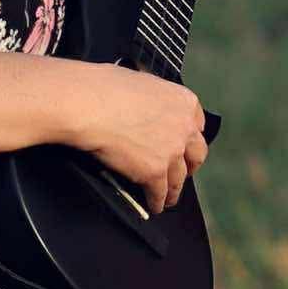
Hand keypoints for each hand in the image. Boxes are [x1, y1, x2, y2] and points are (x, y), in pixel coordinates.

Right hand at [67, 62, 208, 213]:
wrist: (90, 105)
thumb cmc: (105, 87)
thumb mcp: (142, 82)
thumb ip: (154, 100)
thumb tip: (146, 107)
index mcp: (184, 102)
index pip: (197, 124)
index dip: (189, 137)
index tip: (184, 144)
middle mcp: (184, 128)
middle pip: (196, 154)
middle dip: (190, 165)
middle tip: (183, 172)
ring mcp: (172, 152)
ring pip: (179, 178)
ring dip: (174, 189)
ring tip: (168, 197)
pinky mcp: (154, 172)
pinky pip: (159, 193)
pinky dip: (156, 201)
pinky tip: (153, 205)